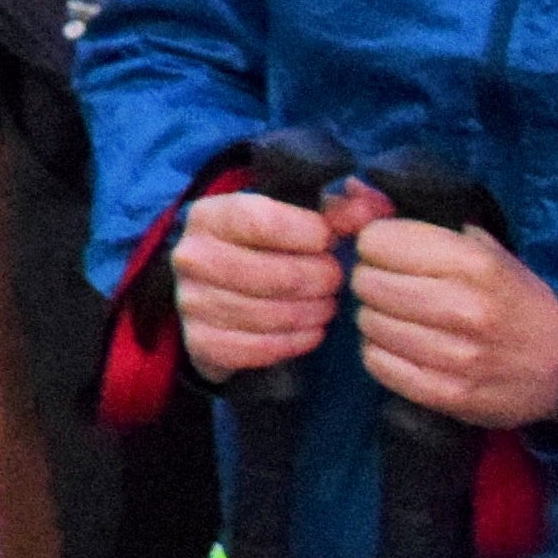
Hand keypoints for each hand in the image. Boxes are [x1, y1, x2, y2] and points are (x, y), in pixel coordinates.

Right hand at [174, 182, 348, 379]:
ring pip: (272, 315)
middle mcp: (191, 256)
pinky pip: (261, 348)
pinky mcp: (201, 341)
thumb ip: (341, 209)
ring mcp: (192, 301)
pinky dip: (295, 342)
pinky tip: (308, 330)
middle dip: (321, 280)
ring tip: (324, 305)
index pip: (263, 221)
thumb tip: (366, 212)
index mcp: (210, 215)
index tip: (328, 240)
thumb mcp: (299, 216)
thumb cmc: (269, 247)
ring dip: (312, 313)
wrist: (220, 292)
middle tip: (333, 280)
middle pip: (275, 274)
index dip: (310, 234)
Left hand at [347, 191, 557, 426]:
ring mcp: (455, 356)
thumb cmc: (513, 296)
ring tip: (407, 318)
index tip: (393, 253)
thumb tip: (349, 191)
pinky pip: (377, 363)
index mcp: (473, 262)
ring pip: (368, 324)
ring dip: (379, 318)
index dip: (378, 244)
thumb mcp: (480, 245)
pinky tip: (407, 347)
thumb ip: (413, 215)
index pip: (376, 241)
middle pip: (366, 282)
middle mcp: (463, 308)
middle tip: (397, 287)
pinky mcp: (447, 394)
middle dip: (374, 281)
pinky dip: (383, 353)